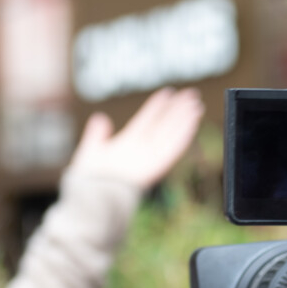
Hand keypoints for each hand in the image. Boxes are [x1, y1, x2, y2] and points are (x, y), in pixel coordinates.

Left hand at [67, 87, 204, 188]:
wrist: (93, 196)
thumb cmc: (90, 179)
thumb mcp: (91, 150)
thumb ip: (96, 134)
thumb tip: (99, 117)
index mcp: (128, 143)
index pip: (146, 119)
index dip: (157, 106)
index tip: (167, 92)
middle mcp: (141, 148)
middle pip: (163, 124)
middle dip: (177, 109)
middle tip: (191, 94)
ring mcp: (150, 156)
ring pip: (171, 133)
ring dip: (184, 119)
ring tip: (196, 104)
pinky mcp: (156, 165)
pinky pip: (173, 148)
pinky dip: (184, 134)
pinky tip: (193, 122)